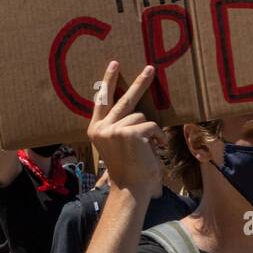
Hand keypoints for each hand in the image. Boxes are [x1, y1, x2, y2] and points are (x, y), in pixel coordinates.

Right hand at [87, 62, 163, 197]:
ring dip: (149, 132)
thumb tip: (136, 110)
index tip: (114, 64)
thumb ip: (118, 126)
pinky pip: (152, 126)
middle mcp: (102, 127)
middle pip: (123, 98)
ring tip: (146, 149)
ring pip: (142, 117)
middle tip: (150, 68)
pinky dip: (157, 138)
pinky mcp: (130, 132)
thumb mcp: (116, 145)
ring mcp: (115, 129)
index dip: (108, 81)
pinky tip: (152, 150)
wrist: (130, 188)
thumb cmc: (127, 169)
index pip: (102, 101)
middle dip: (139, 82)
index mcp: (96, 130)